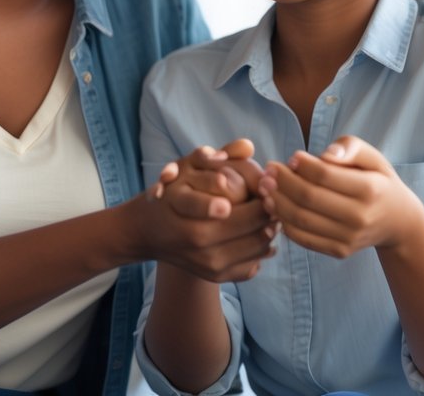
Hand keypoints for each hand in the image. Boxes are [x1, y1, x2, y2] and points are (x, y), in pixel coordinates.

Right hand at [135, 139, 275, 282]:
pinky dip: (262, 249)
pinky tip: (260, 233)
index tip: (269, 186)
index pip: (244, 208)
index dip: (265, 196)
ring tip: (272, 213)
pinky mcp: (216, 278)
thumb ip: (218, 155)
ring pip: (260, 247)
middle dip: (271, 211)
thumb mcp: (187, 168)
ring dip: (271, 229)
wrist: (147, 233)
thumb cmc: (171, 193)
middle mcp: (200, 243)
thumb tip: (249, 146)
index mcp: (195, 217)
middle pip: (257, 228)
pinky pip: (253, 266)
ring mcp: (210, 265)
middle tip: (276, 198)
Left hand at [258, 135, 423, 258]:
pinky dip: (284, 223)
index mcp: (369, 189)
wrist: (397, 221)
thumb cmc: (377, 180)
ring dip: (276, 202)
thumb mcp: (372, 156)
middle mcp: (360, 216)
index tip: (291, 157)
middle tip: (268, 170)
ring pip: (301, 220)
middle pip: (309, 198)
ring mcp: (349, 238)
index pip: (325, 175)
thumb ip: (349, 147)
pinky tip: (276, 207)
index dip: (303, 165)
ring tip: (265, 188)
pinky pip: (303, 239)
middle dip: (282, 182)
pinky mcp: (340, 251)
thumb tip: (325, 156)